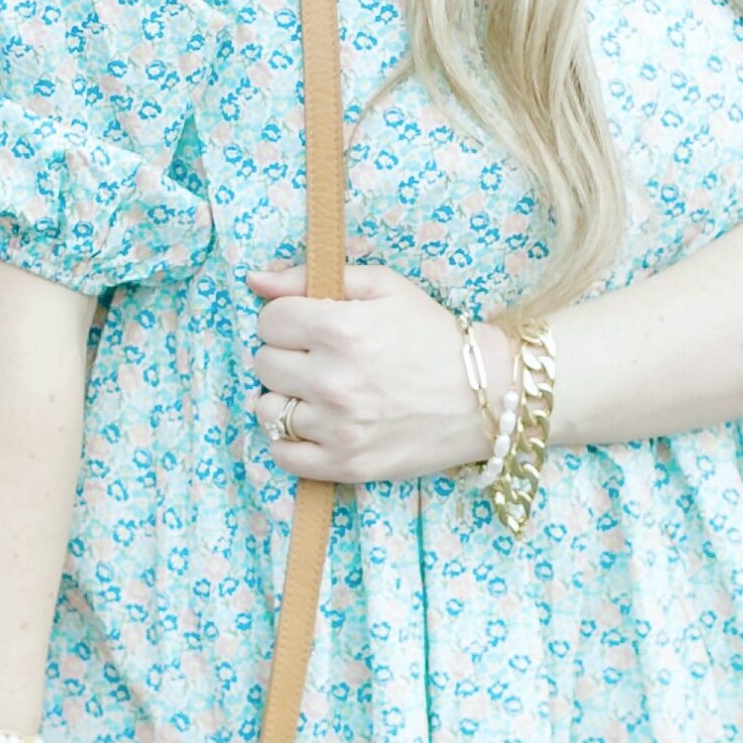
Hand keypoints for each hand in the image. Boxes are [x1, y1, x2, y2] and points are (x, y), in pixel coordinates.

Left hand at [248, 260, 501, 482]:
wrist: (488, 396)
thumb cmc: (434, 335)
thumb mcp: (384, 287)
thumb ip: (313, 277)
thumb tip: (255, 279)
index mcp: (341, 328)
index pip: (270, 321)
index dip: (287, 319)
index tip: (310, 326)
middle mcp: (333, 380)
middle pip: (264, 363)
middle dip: (287, 356)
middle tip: (320, 359)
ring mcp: (338, 427)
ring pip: (268, 409)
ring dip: (286, 398)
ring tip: (318, 393)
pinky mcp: (345, 465)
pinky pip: (282, 454)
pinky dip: (290, 440)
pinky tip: (316, 425)